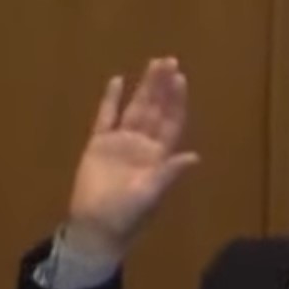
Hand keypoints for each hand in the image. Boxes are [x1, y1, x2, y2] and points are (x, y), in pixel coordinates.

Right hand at [64, 58, 199, 256]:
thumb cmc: (126, 216)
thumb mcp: (150, 195)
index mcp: (158, 157)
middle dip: (162, 86)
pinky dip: (111, 100)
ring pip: (134, 109)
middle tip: (169, 60)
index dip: (176, 102)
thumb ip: (169, 173)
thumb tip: (194, 156)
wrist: (95, 228)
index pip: (170, 123)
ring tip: (153, 64)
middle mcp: (142, 146)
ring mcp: (120, 143)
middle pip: (155, 110)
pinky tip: (117, 81)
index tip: (180, 79)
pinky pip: (106, 118)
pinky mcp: (98, 145)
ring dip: (144, 88)